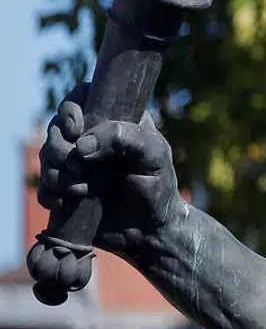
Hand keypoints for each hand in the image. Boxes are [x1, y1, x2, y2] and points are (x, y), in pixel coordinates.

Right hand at [37, 84, 184, 253]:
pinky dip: (48, 191)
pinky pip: (43, 184)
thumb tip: (81, 146)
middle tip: (79, 168)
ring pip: (47, 155)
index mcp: (116, 121)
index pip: (82, 97)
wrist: (150, 231)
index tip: (76, 127)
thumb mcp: (153, 154)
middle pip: (56, 127)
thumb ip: (123, 138)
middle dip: (59, 147)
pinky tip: (64, 201)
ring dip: (55, 172)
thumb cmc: (158, 187)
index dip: (70, 108)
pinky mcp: (67, 189)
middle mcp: (94, 139)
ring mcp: (78, 164)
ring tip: (81, 190)